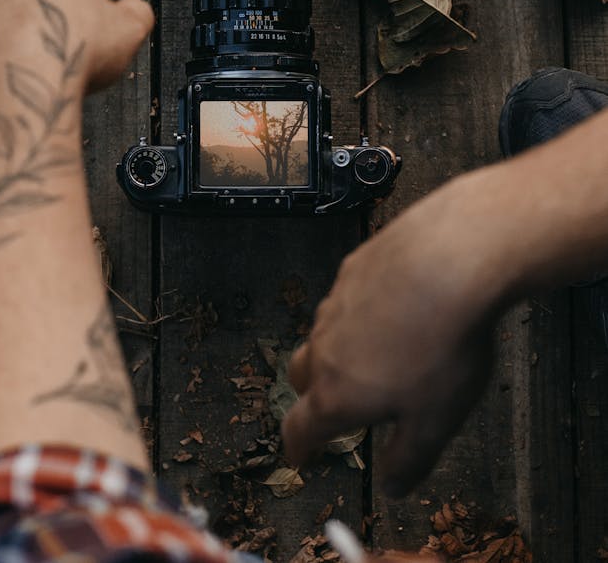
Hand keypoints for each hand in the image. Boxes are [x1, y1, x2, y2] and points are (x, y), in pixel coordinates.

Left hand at [0, 0, 153, 96]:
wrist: (21, 81)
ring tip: (44, 68)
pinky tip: (14, 74)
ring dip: (24, 35)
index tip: (97, 28)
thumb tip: (137, 11)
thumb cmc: (74, 51)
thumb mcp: (131, 31)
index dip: (93, 3)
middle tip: (72, 49)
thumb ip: (138, 14)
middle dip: (56, 15)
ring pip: (9, 14)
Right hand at [281, 167, 516, 496]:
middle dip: (312, 396)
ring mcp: (336, 302)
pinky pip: (346, 298)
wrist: (449, 261)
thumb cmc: (443, 345)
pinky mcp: (353, 268)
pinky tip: (395, 308)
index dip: (298, 448)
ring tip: (378, 354)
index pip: (300, 428)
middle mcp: (326, 346)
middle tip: (334, 405)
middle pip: (301, 376)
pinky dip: (360, 311)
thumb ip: (408, 459)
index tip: (299, 455)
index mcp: (337, 394)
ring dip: (339, 350)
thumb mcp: (435, 422)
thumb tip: (393, 486)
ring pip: (325, 334)